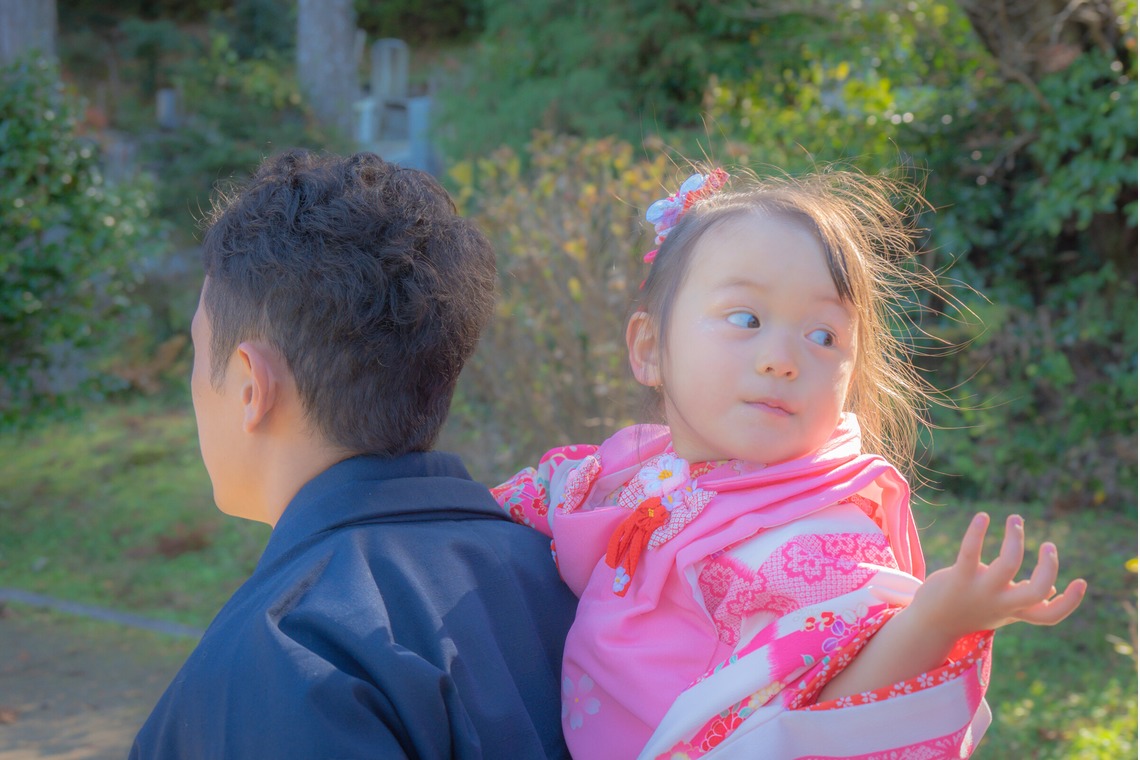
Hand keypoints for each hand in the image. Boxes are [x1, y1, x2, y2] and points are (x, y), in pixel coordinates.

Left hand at [909, 512, 1086, 643]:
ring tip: (1015, 519)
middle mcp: (1001, 603)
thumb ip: (1025, 600)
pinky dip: (978, 532)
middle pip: (1037, 591)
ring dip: (1016, 538)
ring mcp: (980, 591)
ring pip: (1009, 564)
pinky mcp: (958, 578)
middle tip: (1047, 544)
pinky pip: (970, 552)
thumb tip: (1051, 589)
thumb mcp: (1001, 609)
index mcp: (1015, 611)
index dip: (1070, 602)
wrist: (930, 624)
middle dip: (1048, 565)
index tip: (1081, 581)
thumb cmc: (970, 611)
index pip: (1050, 616)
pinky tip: (983, 517)